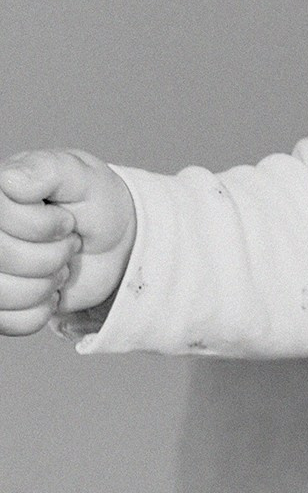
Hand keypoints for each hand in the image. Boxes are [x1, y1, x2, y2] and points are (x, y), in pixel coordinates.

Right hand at [0, 149, 136, 335]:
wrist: (113, 242)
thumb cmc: (93, 201)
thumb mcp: (80, 175)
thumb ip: (47, 169)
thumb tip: (9, 180)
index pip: (2, 219)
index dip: (44, 226)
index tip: (67, 219)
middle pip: (2, 257)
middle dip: (51, 255)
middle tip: (69, 244)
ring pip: (3, 292)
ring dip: (45, 284)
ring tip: (59, 266)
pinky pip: (8, 322)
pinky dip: (40, 311)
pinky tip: (49, 291)